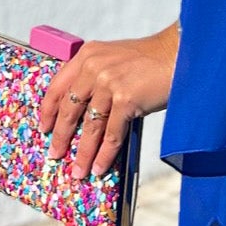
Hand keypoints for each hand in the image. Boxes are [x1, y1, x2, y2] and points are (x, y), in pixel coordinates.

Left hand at [38, 23, 180, 179]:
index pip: (58, 86)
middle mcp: (94, 67)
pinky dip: (104, 155)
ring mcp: (109, 83)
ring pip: (90, 128)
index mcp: (88, 55)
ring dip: (83, 154)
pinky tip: (99, 168)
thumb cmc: (151, 60)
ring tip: (78, 171)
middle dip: (61, 137)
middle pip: (70, 110)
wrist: (181, 53)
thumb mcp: (115, 59)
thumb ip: (96, 77)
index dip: (48, 111)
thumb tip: (82, 115)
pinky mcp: (126, 99)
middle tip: (55, 155)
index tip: (44, 128)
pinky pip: (111, 135)